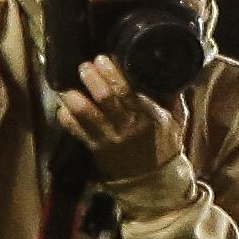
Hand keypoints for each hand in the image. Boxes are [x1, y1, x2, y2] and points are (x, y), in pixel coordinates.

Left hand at [48, 58, 186, 183]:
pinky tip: (62, 106)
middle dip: (93, 80)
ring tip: (66, 86)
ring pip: (87, 116)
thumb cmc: (165, 144)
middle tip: (85, 66)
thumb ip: (173, 96)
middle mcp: (127, 126)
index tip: (104, 58)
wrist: (153, 180)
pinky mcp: (95, 148)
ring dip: (75, 99)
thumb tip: (170, 69)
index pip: (129, 92)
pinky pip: (77, 132)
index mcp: (148, 116)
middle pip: (106, 100)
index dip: (114, 74)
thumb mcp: (176, 119)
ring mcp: (109, 138)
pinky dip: (67, 118)